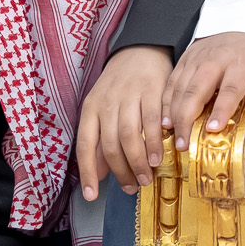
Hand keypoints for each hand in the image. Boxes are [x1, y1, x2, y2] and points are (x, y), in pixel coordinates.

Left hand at [77, 45, 173, 200]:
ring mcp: (129, 96)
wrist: (141, 50)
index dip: (87, 172)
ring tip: (146, 176)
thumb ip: (100, 142)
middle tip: (131, 186)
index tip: (91, 195)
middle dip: (121, 170)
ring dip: (138, 161)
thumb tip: (97, 175)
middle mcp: (107, 102)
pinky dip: (154, 142)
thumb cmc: (120, 86)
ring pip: (129, 135)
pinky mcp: (152, 90)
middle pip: (110, 143)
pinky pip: (152, 121)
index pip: (85, 145)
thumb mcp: (102, 109)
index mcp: (91, 108)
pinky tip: (159, 156)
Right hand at [166, 31, 244, 151]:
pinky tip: (166, 122)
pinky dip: (166, 103)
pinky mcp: (185, 59)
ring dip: (174, 114)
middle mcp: (215, 59)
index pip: (230, 89)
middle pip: (197, 89)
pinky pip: (172, 82)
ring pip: (180, 87)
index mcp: (240, 63)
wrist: (242, 27)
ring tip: (175, 139)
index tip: (213, 129)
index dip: (221, 109)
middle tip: (184, 144)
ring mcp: (196, 58)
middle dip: (187, 117)